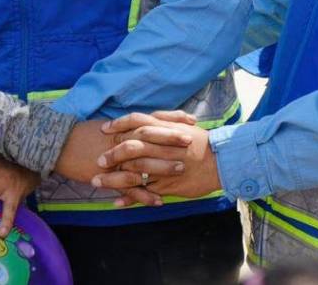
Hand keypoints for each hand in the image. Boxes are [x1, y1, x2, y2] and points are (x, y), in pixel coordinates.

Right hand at [54, 111, 196, 207]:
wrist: (59, 146)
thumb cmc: (83, 134)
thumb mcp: (108, 127)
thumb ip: (128, 127)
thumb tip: (146, 124)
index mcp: (123, 127)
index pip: (152, 120)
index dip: (172, 119)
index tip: (191, 120)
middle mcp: (121, 140)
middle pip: (150, 138)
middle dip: (171, 139)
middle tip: (190, 142)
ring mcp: (115, 159)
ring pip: (142, 163)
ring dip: (162, 167)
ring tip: (180, 170)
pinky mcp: (107, 176)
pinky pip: (128, 187)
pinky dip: (144, 195)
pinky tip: (158, 201)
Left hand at [90, 112, 221, 202]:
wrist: (221, 162)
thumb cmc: (202, 143)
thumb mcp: (184, 125)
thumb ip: (165, 119)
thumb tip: (149, 116)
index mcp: (164, 130)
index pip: (136, 122)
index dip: (118, 125)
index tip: (104, 129)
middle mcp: (161, 147)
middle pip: (130, 147)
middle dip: (111, 154)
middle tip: (98, 160)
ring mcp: (163, 167)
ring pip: (133, 172)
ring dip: (113, 178)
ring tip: (97, 182)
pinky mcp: (166, 186)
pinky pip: (145, 192)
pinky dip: (130, 198)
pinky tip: (116, 202)